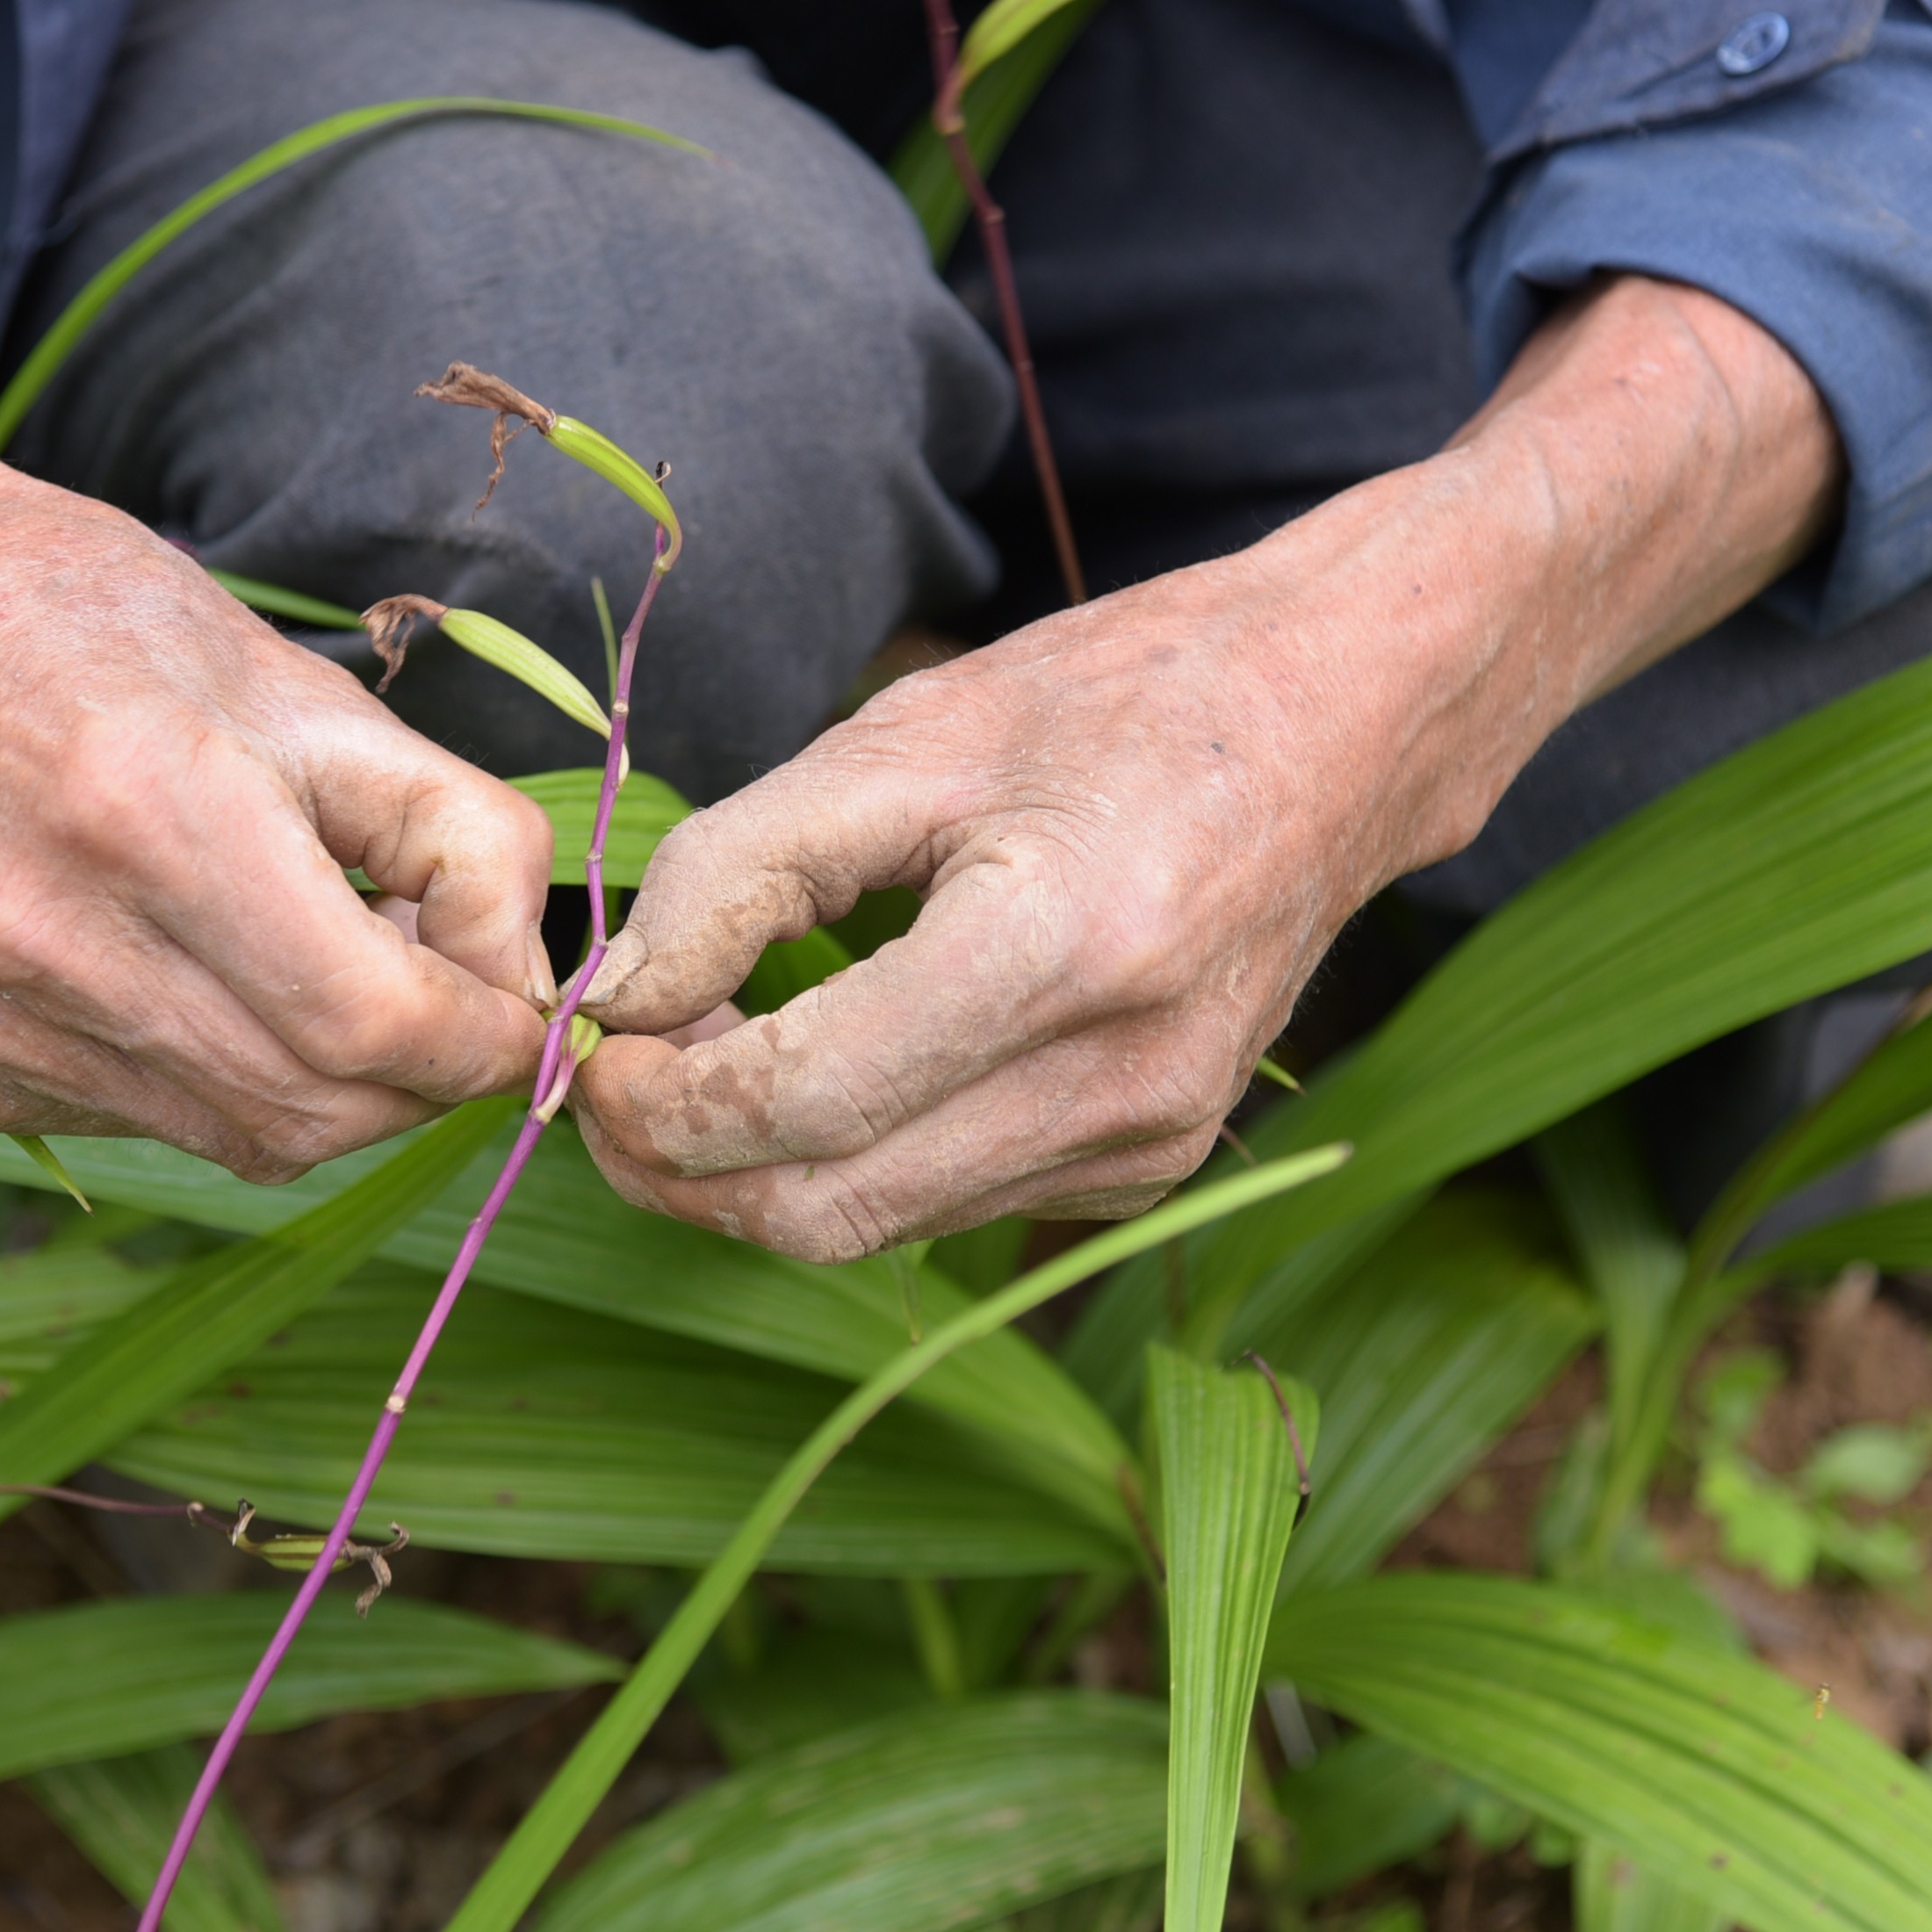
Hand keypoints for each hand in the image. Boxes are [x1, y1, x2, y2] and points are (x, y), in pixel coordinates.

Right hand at [0, 402, 556, 1181]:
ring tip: (311, 956)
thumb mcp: (308, 686)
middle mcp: (56, 946)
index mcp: (157, 820)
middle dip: (419, 1068)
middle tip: (429, 976)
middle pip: (323, 1108)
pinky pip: (152, 1125)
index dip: (483, 1037)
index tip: (517, 1006)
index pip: (378, 1024)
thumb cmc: (92, 621)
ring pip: (247, 1139)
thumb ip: (459, 834)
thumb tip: (525, 987)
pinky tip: (190, 971)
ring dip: (328, 1080)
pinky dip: (218, 1077)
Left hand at [569, 276, 1836, 1258]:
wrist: (1344, 726)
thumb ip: (738, 868)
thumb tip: (616, 996)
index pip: (795, 1100)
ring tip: (691, 1059)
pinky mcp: (1146, 1169)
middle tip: (603, 1082)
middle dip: (678, 1168)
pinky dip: (846, 1160)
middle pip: (820, 1211)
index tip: (586, 1043)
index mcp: (1059, 951)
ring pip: (872, 1229)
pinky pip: (943, 1205)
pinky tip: (814, 1066)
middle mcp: (1117, 1082)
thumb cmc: (1122, 701)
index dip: (656, 1095)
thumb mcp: (905, 735)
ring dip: (749, 1171)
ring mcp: (1144, 1146)